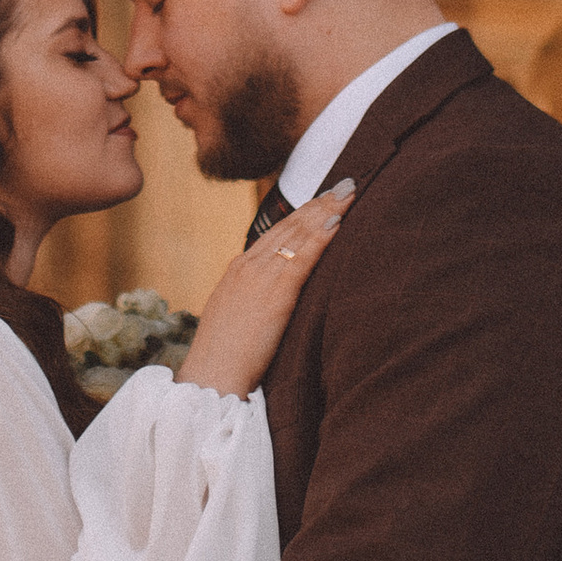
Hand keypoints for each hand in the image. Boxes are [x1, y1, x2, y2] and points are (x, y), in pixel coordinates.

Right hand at [177, 181, 356, 394]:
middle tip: (344, 184)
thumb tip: (271, 297)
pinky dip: (322, 236)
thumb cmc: (225, 356)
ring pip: (299, 233)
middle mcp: (249, 265)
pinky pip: (304, 256)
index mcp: (238, 269)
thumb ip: (253, 299)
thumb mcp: (236, 317)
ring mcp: (260, 275)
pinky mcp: (276, 292)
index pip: (275, 232)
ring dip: (326, 210)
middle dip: (318, 203)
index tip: (322, 199)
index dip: (302, 213)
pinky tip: (339, 221)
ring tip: (349, 193)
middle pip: (290, 225)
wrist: (212, 375)